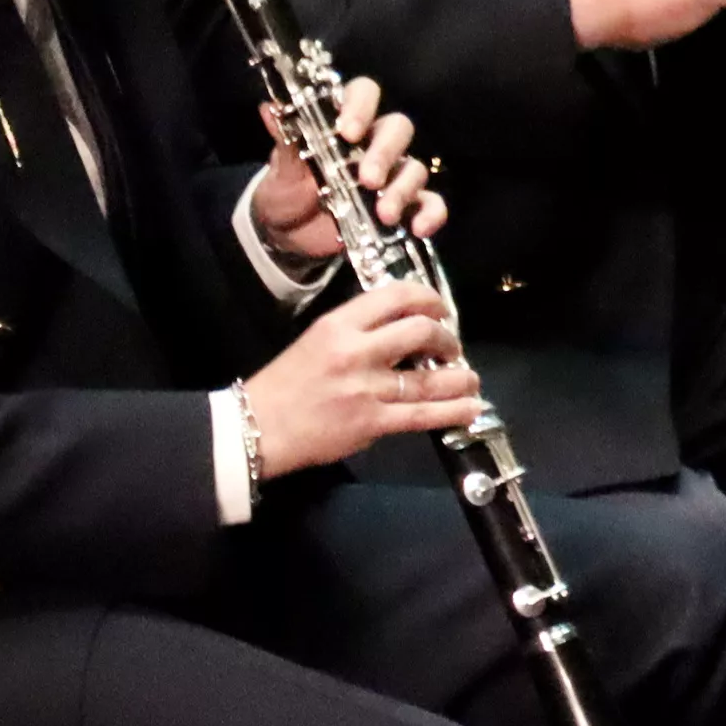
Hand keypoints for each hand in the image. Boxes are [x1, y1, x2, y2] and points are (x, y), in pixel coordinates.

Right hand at [239, 281, 478, 476]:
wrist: (253, 427)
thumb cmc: (284, 384)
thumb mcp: (316, 341)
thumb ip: (358, 332)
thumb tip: (402, 330)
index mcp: (338, 325)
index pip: (395, 297)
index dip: (428, 299)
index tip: (441, 309)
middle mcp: (356, 352)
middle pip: (420, 332)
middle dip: (446, 337)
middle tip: (452, 345)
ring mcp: (366, 389)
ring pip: (430, 378)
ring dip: (460, 377)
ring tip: (470, 379)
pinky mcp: (371, 422)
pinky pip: (423, 414)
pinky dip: (453, 411)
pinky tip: (471, 407)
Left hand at [250, 74, 444, 262]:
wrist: (287, 235)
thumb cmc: (285, 191)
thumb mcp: (281, 170)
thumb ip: (285, 142)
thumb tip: (270, 108)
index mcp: (345, 124)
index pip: (364, 94)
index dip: (361, 107)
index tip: (348, 132)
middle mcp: (374, 143)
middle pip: (398, 129)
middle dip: (385, 153)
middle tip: (368, 179)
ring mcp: (392, 175)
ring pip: (415, 168)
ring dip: (403, 189)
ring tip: (384, 214)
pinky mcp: (403, 206)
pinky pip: (430, 203)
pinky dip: (432, 213)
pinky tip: (419, 228)